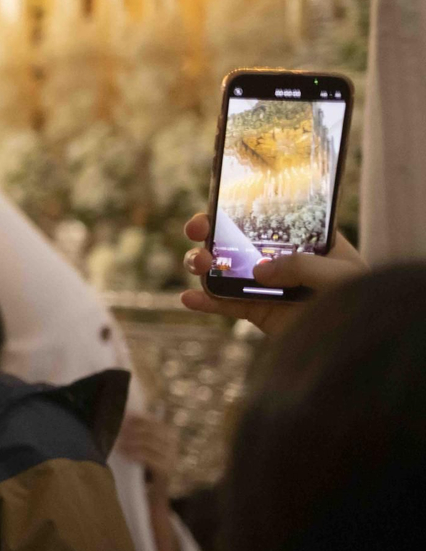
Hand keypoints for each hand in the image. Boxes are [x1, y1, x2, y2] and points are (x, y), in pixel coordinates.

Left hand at [116, 413, 177, 500]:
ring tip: (118, 443)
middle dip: (134, 430)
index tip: (125, 418)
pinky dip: (135, 454)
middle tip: (119, 431)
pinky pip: (149, 458)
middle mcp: (174, 448)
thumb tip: (125, 420)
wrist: (155, 496)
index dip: (140, 419)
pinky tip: (124, 453)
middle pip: (153, 432)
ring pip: (150, 444)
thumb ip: (141, 436)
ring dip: (132, 441)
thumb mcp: (145, 450)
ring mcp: (172, 460)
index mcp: (171, 438)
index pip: (157, 423)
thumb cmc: (147, 469)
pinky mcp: (166, 471)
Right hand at [179, 212, 364, 335]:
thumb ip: (300, 266)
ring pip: (223, 269)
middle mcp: (279, 258)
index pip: (266, 215)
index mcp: (304, 239)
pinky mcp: (256, 311)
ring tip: (199, 266)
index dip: (238, 207)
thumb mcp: (339, 275)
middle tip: (197, 231)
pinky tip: (189, 299)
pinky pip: (224, 305)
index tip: (216, 204)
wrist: (359, 346)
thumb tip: (258, 271)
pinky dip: (205, 302)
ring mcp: (265, 285)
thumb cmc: (361, 302)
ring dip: (202, 264)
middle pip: (234, 238)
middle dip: (209, 232)